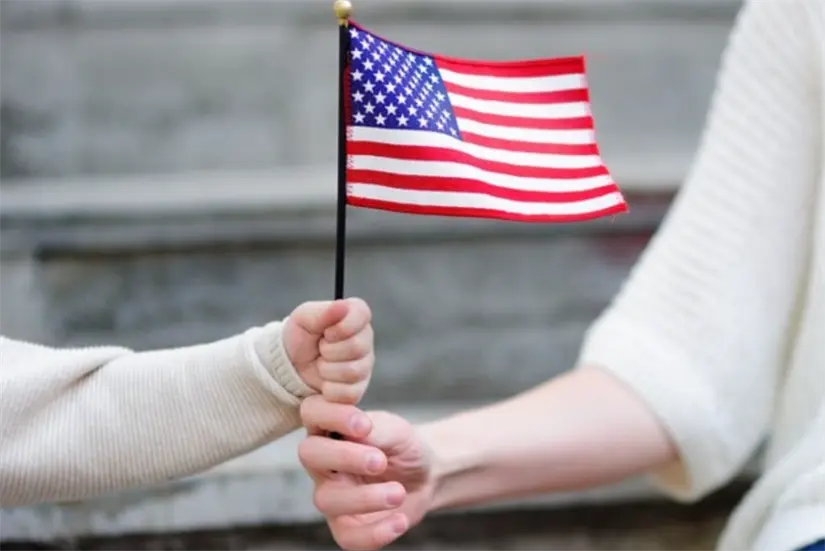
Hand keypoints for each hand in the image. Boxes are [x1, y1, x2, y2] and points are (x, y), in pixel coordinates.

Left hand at [284, 298, 372, 403]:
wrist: (290, 367)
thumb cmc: (298, 337)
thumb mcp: (304, 319)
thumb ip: (324, 312)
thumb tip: (343, 305)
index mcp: (355, 316)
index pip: (362, 315)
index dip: (342, 326)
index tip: (326, 333)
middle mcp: (365, 339)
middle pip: (357, 347)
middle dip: (329, 351)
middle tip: (319, 349)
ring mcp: (365, 365)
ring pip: (353, 371)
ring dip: (327, 370)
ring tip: (320, 364)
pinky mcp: (359, 388)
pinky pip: (349, 393)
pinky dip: (329, 390)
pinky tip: (323, 382)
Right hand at [298, 396, 434, 549]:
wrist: (425, 475)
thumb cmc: (402, 446)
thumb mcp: (396, 430)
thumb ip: (376, 429)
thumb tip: (360, 434)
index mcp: (329, 428)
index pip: (312, 411)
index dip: (331, 415)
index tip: (364, 424)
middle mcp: (322, 461)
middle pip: (309, 454)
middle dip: (344, 457)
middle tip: (380, 461)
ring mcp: (331, 494)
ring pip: (327, 499)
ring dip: (365, 498)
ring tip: (398, 493)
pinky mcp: (345, 526)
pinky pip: (348, 536)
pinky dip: (375, 532)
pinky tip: (399, 521)